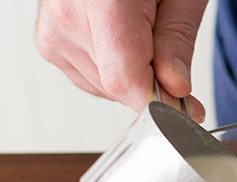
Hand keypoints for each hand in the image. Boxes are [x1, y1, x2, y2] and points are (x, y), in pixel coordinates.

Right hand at [36, 0, 207, 121]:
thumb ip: (176, 40)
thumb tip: (175, 89)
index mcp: (102, 0)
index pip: (124, 78)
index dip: (158, 104)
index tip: (186, 115)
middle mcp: (67, 17)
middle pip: (118, 86)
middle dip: (154, 86)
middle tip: (172, 60)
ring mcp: (53, 32)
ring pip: (106, 89)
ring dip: (135, 77)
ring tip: (142, 33)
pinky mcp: (50, 43)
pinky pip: (92, 80)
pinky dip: (116, 72)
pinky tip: (123, 42)